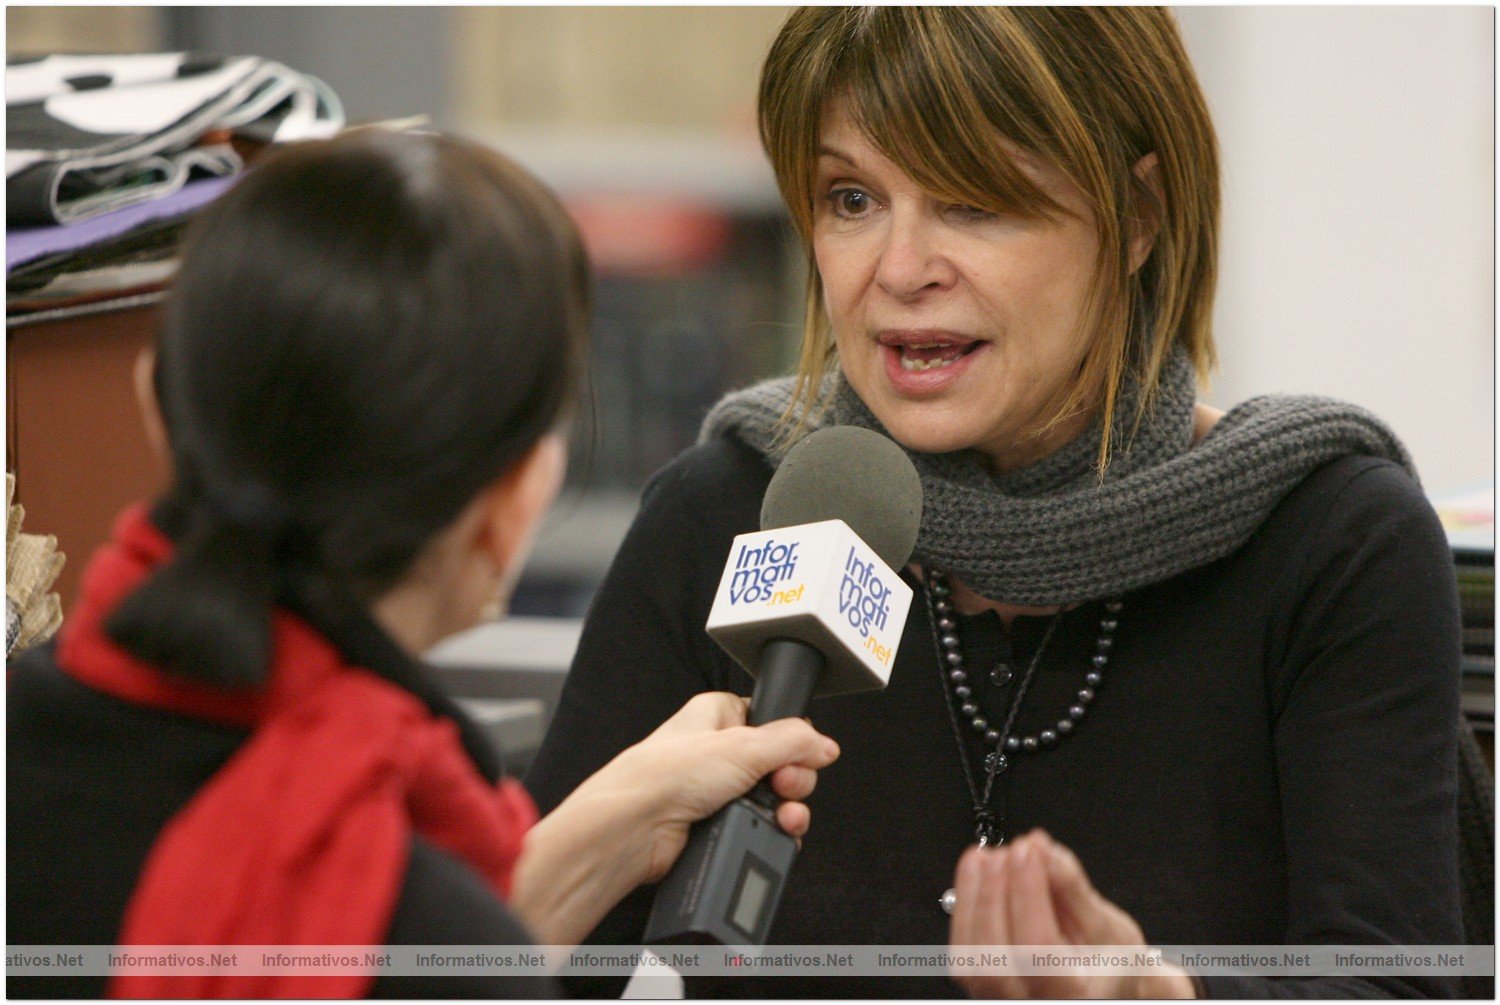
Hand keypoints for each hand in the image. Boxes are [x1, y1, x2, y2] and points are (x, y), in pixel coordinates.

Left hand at [593, 691, 839, 880]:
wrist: (635, 826)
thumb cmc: (666, 774)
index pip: (773, 722)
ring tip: (783, 815)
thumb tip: (824, 744)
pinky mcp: (717, 825)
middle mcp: (718, 751)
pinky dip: (774, 831)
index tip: (799, 754)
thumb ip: (793, 742)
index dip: (792, 741)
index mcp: (718, 716)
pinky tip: (776, 831)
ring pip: (774, 799)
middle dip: (793, 779)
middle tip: (783, 785)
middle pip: (781, 764)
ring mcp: (718, 791)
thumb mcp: (744, 745)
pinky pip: (761, 826)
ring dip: (788, 809)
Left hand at [948, 829, 1195, 998]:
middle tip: (1010, 850)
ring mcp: (1000, 998)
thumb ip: (1073, 889)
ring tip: (991, 856)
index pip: (1037, 949)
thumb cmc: (1110, 962)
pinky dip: (966, 903)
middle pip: (993, 959)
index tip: (1030, 850)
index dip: (1028, 893)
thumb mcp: (1108, 925)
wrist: (1104, 982)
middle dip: (995, 893)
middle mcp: (1032, 1004)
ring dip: (974, 894)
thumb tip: (1043, 852)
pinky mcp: (981, 983)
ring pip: (969, 955)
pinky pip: (962, 946)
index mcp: (1074, 997)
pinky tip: (977, 871)